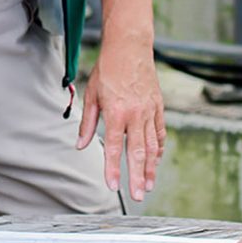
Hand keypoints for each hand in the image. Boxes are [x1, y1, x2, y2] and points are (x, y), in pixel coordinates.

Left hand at [76, 42, 163, 200]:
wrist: (130, 46)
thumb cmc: (108, 68)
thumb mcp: (92, 94)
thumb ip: (88, 123)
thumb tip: (81, 145)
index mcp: (116, 112)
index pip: (115, 148)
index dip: (114, 169)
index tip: (113, 186)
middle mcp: (135, 114)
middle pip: (138, 152)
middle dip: (138, 176)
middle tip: (139, 196)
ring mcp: (149, 111)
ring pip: (153, 145)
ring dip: (151, 167)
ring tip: (149, 185)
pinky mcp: (158, 106)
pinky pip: (160, 132)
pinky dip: (159, 148)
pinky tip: (156, 159)